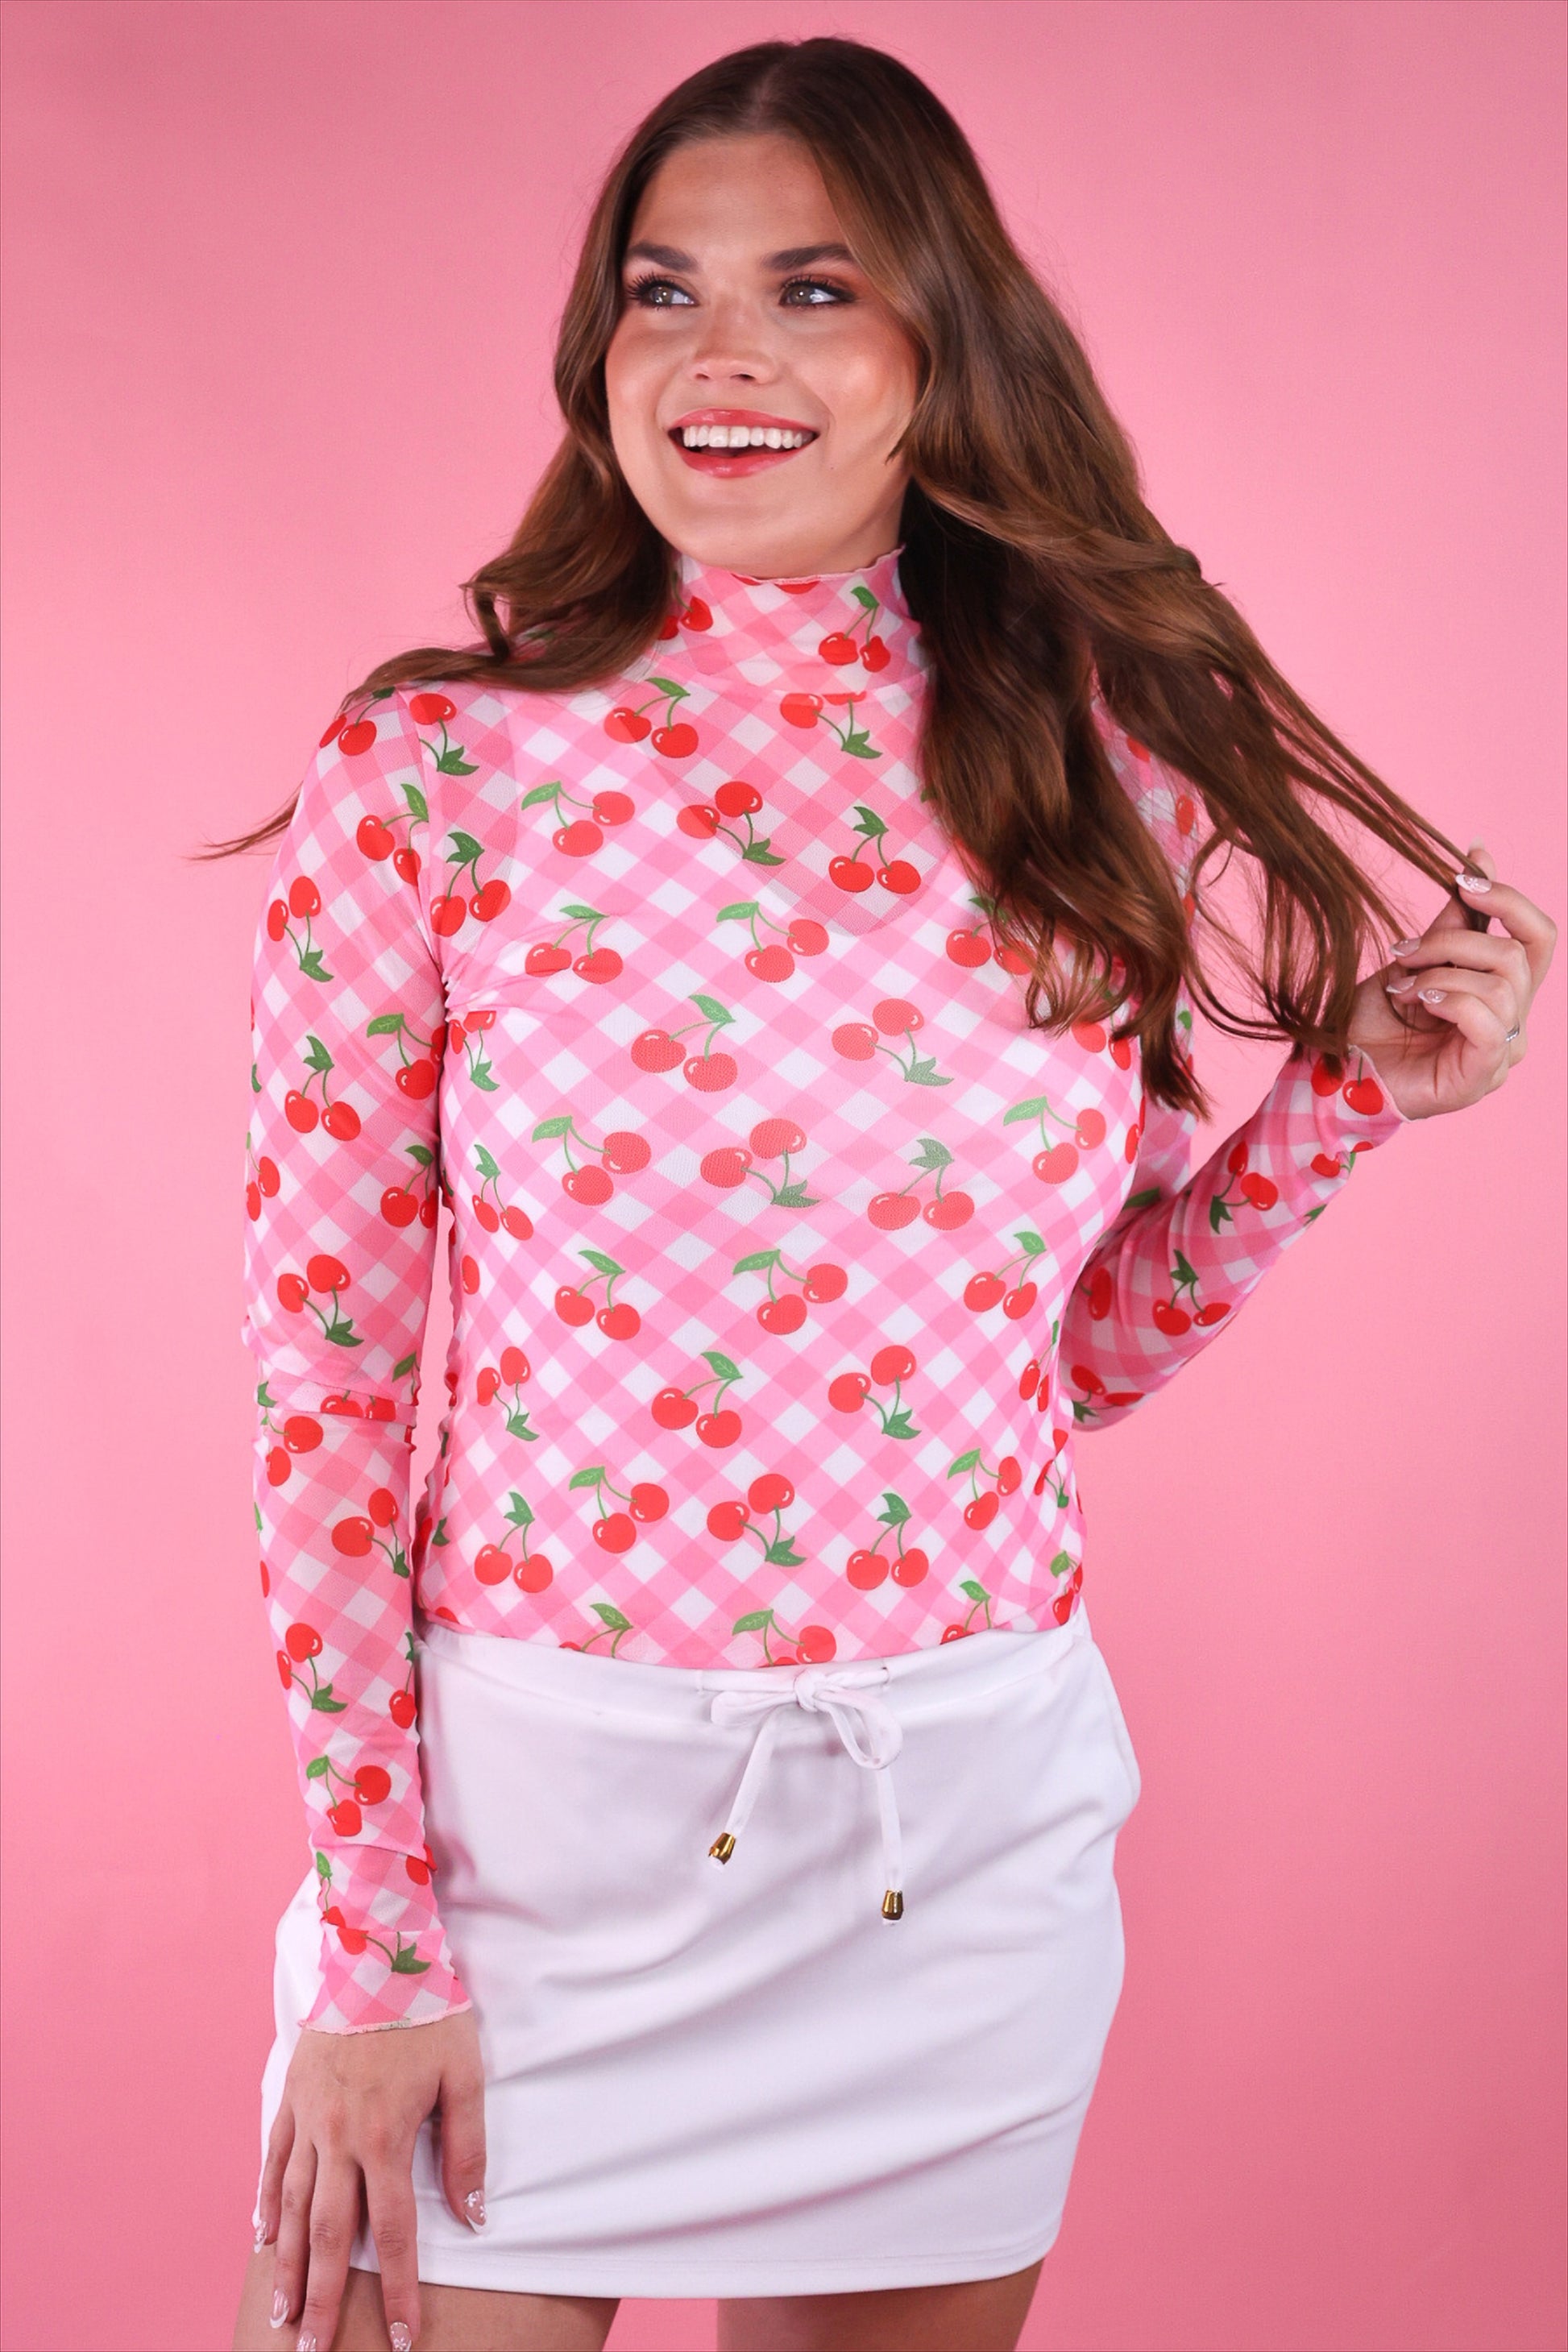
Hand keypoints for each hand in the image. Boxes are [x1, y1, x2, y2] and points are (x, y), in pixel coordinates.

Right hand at [256, 2005, 484, 2351]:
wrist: (376, 1951)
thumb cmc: (429, 2013)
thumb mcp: (465, 2075)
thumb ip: (466, 2148)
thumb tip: (474, 2215)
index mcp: (384, 2138)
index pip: (390, 2234)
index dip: (397, 2289)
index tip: (402, 2336)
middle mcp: (338, 2138)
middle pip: (326, 2237)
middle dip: (322, 2301)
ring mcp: (307, 2119)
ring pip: (289, 2208)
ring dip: (285, 2268)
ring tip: (282, 2315)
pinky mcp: (290, 2098)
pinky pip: (272, 2162)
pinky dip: (264, 2205)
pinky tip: (260, 2241)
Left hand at [1345, 840, 1555, 1119]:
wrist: (1337, 1072)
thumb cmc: (1376, 1021)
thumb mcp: (1416, 958)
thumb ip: (1453, 919)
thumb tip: (1479, 854)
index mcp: (1504, 991)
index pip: (1538, 936)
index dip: (1508, 899)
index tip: (1462, 874)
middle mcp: (1512, 1022)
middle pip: (1518, 954)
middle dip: (1454, 941)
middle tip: (1403, 953)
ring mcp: (1501, 1052)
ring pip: (1502, 985)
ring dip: (1440, 975)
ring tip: (1401, 990)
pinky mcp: (1482, 1076)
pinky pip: (1488, 1023)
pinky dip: (1451, 1001)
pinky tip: (1418, 1003)